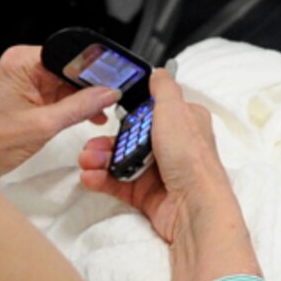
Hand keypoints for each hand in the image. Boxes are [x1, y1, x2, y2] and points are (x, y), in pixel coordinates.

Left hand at [0, 45, 119, 181]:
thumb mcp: (44, 125)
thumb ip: (80, 107)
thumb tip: (108, 94)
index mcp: (22, 62)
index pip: (69, 56)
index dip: (92, 72)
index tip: (111, 85)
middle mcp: (22, 64)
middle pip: (68, 68)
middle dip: (88, 87)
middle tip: (106, 103)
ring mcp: (23, 79)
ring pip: (65, 82)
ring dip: (81, 98)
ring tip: (97, 114)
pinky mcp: (25, 92)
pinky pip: (55, 93)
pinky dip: (70, 105)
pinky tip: (84, 115)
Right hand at [78, 68, 235, 246]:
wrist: (193, 208)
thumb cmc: (190, 158)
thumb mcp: (175, 110)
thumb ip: (164, 89)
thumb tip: (158, 72)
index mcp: (184, 122)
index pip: (151, 111)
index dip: (129, 113)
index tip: (110, 114)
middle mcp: (173, 145)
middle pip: (131, 137)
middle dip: (107, 140)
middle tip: (90, 146)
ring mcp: (160, 172)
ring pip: (122, 160)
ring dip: (100, 159)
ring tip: (86, 162)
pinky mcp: (149, 195)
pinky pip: (120, 183)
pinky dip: (103, 179)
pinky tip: (90, 177)